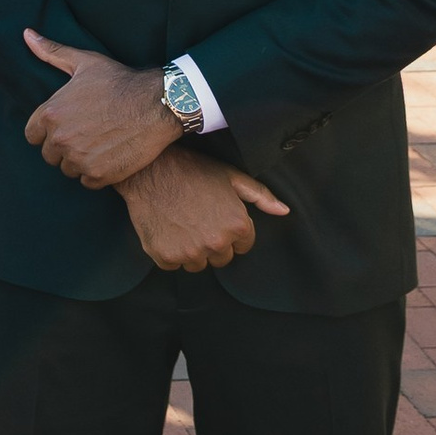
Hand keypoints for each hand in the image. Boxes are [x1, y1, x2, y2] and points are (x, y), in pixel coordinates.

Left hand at [22, 31, 180, 187]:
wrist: (156, 104)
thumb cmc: (120, 81)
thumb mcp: (84, 62)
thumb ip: (52, 52)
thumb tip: (27, 35)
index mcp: (51, 113)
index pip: (32, 135)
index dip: (48, 131)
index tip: (66, 125)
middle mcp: (60, 139)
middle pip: (49, 155)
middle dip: (64, 147)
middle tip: (87, 134)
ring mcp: (79, 159)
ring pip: (68, 169)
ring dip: (79, 161)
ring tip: (99, 144)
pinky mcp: (98, 175)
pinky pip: (87, 181)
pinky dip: (97, 173)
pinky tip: (110, 156)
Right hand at [120, 144, 290, 271]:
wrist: (151, 169)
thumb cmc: (193, 170)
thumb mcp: (232, 176)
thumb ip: (261, 196)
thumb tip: (284, 211)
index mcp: (236, 225)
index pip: (243, 246)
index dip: (231, 231)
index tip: (217, 217)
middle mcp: (216, 243)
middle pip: (222, 258)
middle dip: (214, 243)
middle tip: (198, 219)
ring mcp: (190, 252)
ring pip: (198, 264)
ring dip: (192, 250)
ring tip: (182, 223)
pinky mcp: (166, 256)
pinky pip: (173, 265)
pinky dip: (170, 252)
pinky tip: (167, 230)